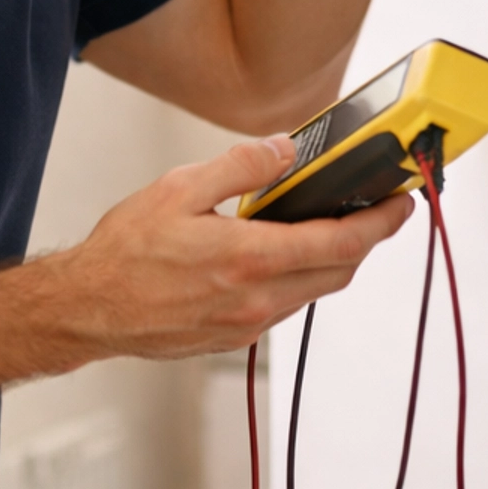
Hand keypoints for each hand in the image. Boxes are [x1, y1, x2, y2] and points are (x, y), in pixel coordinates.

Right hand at [55, 135, 414, 362]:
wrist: (87, 310)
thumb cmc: (123, 254)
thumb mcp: (179, 188)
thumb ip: (240, 166)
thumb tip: (283, 151)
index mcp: (248, 258)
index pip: (340, 242)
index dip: (380, 223)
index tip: (400, 204)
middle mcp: (256, 299)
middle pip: (339, 272)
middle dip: (365, 240)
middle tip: (375, 210)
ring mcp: (247, 324)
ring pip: (314, 291)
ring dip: (332, 260)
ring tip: (328, 226)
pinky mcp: (234, 338)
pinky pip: (285, 305)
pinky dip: (299, 278)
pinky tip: (281, 254)